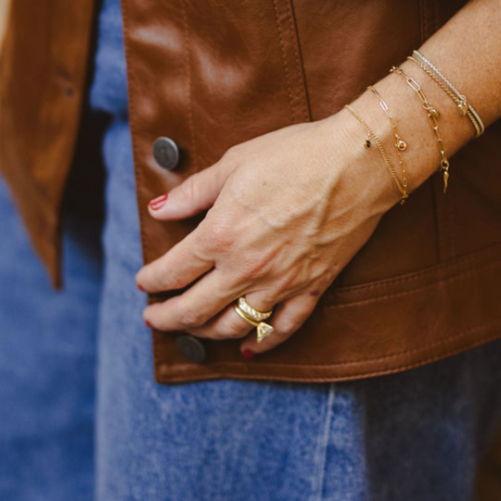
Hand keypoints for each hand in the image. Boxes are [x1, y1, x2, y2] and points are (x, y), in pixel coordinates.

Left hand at [134, 109, 404, 355]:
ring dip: (205, 332)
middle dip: (167, 318)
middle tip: (153, 318)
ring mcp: (281, 282)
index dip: (152, 280)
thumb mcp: (234, 163)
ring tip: (191, 330)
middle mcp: (246, 267)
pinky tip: (246, 347)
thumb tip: (158, 208)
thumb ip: (192, 192)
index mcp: (221, 234)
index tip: (143, 281)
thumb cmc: (296, 153)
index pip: (174, 271)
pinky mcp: (313, 287)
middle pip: (195, 308)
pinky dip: (261, 342)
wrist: (357, 163)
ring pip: (233, 325)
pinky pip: (283, 328)